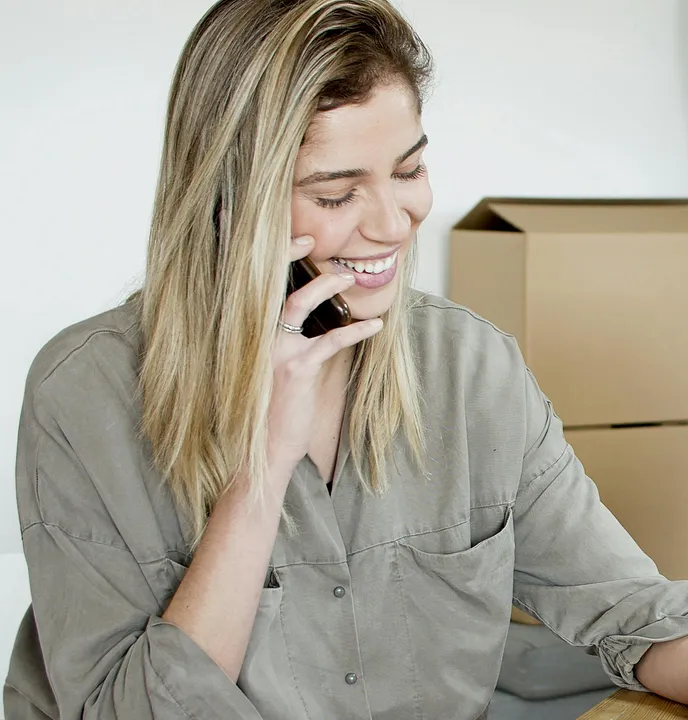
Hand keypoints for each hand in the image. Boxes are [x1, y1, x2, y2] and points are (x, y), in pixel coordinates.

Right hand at [266, 236, 382, 473]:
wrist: (262, 448)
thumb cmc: (270, 408)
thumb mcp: (269, 370)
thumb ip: (281, 342)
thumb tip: (312, 321)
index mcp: (247, 333)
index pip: (251, 285)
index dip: (267, 257)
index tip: (290, 239)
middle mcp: (254, 335)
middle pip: (270, 282)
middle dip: (290, 253)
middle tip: (315, 241)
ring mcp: (274, 350)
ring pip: (300, 302)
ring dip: (328, 286)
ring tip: (350, 278)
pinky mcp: (296, 368)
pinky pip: (331, 340)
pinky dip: (357, 331)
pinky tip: (376, 326)